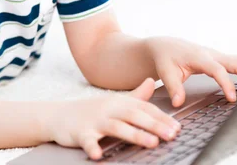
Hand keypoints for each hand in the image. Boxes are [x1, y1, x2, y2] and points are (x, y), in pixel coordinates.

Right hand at [46, 78, 180, 159]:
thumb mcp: (114, 101)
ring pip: (116, 127)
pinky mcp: (80, 133)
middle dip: (154, 125)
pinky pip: (87, 141)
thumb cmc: (90, 111)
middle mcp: (109, 110)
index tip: (178, 127)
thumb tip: (152, 81)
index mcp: (119, 103)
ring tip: (151, 143)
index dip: (161, 118)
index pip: (144, 109)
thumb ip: (136, 95)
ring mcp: (94, 121)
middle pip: (134, 116)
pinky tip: (99, 155)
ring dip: (134, 134)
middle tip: (172, 135)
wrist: (58, 115)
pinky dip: (92, 147)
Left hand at [146, 37, 236, 107]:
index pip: (216, 69)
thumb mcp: (165, 72)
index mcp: (199, 57)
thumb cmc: (166, 59)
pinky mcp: (224, 60)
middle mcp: (212, 54)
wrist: (166, 46)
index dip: (226, 83)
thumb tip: (178, 101)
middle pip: (236, 62)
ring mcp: (220, 56)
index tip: (233, 99)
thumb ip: (173, 86)